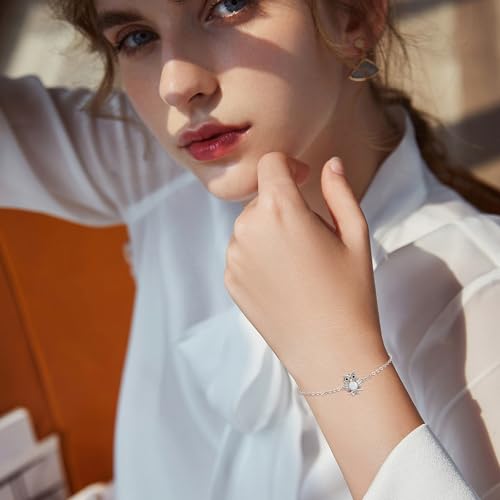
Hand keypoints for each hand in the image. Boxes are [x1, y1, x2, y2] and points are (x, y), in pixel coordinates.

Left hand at [223, 152, 384, 381]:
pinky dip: (259, 256)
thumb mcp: (355, 235)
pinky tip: (283, 281)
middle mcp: (247, 229)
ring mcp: (234, 257)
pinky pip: (242, 253)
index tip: (304, 179)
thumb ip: (339, 191)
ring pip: (250, 226)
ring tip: (298, 264)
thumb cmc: (350, 292)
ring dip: (270, 231)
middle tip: (312, 237)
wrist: (329, 351)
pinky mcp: (230, 280)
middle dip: (284, 205)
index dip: (289, 166)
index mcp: (280, 210)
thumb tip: (330, 163)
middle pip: (261, 198)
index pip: (270, 164)